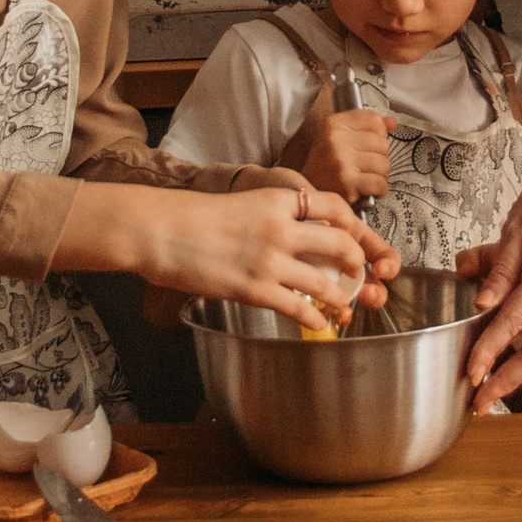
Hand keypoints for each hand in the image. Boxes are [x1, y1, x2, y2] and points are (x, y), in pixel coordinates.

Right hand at [110, 177, 394, 328]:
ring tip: (346, 305)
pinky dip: (316, 317)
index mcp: (278, 199)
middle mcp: (281, 228)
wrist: (161, 231)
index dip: (355, 225)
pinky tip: (320, 322)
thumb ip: (273, 215)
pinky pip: (299, 307)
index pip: (335, 207)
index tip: (359, 238)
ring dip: (341, 296)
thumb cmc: (193, 217)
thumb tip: (296, 231)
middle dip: (358, 262)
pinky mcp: (255, 289)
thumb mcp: (242, 203)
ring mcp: (270, 260)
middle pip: (341, 244)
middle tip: (359, 273)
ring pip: (325, 281)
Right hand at [293, 106, 390, 204]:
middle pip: (382, 144)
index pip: (374, 120)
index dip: (378, 135)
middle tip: (364, 167)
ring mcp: (341, 160)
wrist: (308, 195)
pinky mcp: (347, 182)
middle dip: (379, 158)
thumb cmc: (326, 167)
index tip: (368, 146)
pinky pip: (380, 183)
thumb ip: (367, 127)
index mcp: (333, 123)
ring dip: (380, 176)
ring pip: (384, 164)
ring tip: (365, 179)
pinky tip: (368, 190)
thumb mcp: (340, 139)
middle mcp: (335, 138)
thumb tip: (392, 122)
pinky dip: (379, 190)